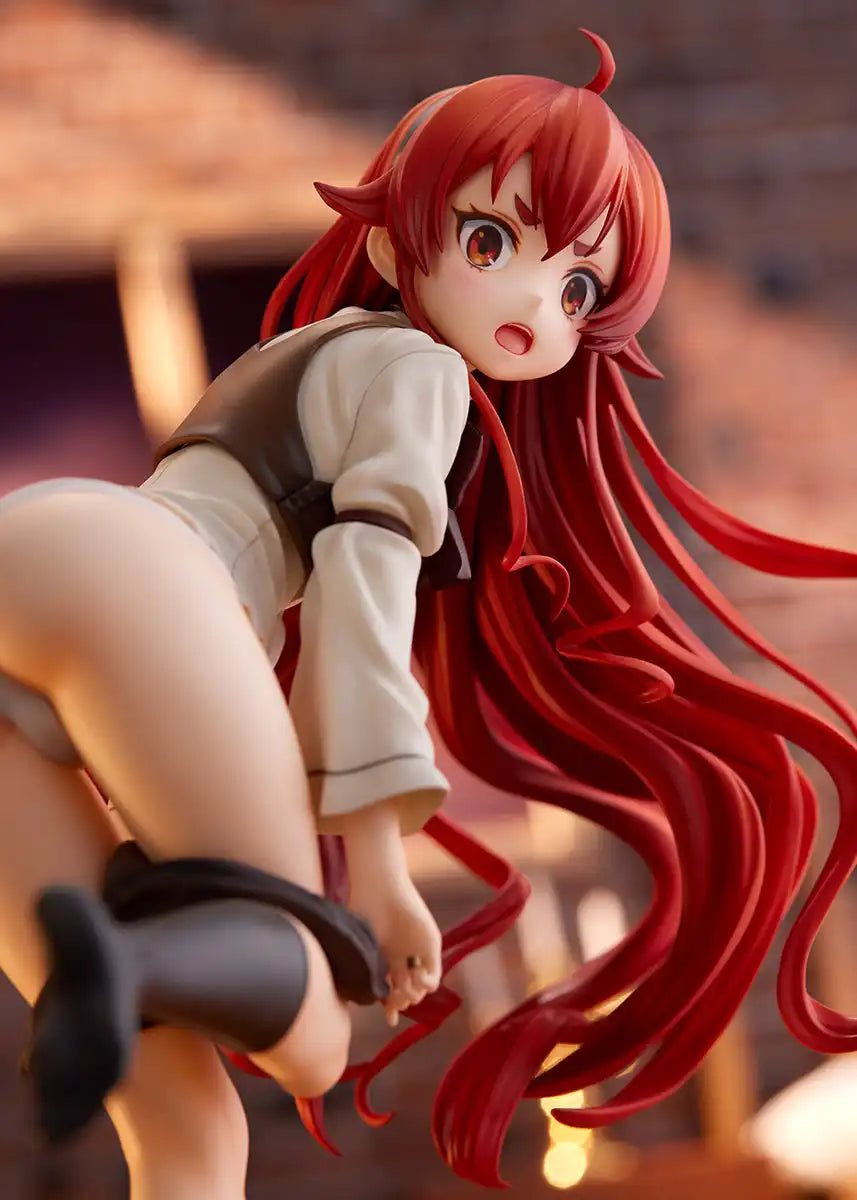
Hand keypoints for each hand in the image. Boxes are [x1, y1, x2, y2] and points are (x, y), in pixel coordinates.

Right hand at [349, 874, 441, 1026]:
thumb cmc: (360, 912)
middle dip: (400, 1002)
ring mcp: (416, 951)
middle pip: (405, 991)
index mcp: (382, 958)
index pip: (389, 990)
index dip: (390, 1007)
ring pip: (420, 987)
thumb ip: (358, 972)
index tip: (390, 1020)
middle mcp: (400, 956)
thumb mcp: (357, 947)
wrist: (377, 887)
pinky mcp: (430, 944)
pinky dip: (428, 983)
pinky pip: (435, 972)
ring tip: (403, 990)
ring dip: (413, 996)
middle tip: (394, 1002)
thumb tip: (358, 1001)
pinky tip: (418, 980)